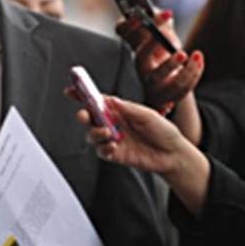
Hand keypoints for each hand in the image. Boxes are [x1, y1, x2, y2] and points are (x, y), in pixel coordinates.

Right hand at [76, 95, 209, 213]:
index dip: (82, 95)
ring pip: (92, 135)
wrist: (173, 155)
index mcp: (120, 110)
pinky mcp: (115, 154)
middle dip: (84, 115)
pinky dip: (104, 148)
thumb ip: (127, 108)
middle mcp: (113, 124)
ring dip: (96, 133)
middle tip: (85, 115)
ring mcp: (113, 139)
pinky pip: (101, 151)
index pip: (97, 101)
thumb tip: (109, 100)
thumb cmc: (164, 131)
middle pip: (90, 118)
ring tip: (108, 134)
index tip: (71, 90)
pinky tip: (113, 146)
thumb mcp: (148, 114)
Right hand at [116, 11, 202, 112]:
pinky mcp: (165, 97)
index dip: (129, 23)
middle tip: (166, 34)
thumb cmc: (164, 53)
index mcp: (135, 43)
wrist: (168, 84)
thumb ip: (161, 22)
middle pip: (140, 55)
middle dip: (152, 44)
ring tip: (184, 54)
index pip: (123, 30)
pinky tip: (198, 58)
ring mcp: (151, 83)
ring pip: (158, 77)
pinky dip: (192, 73)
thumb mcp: (163, 33)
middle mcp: (140, 64)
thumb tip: (165, 15)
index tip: (141, 15)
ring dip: (171, 66)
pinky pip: (179, 88)